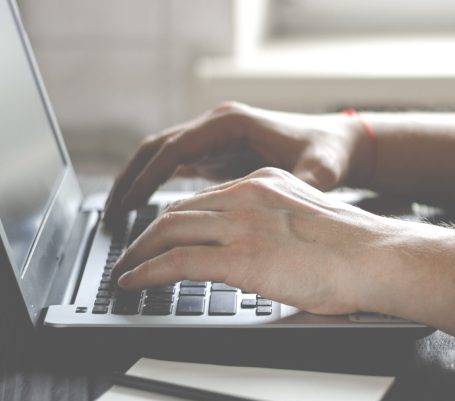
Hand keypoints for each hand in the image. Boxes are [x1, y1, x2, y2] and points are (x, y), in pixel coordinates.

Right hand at [103, 102, 370, 223]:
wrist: (339, 144)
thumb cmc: (329, 154)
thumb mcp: (319, 171)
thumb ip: (303, 184)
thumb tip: (295, 200)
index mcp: (232, 123)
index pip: (175, 147)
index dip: (148, 177)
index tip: (128, 205)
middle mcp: (218, 125)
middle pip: (157, 148)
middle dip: (131, 180)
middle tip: (110, 216)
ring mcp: (216, 137)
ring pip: (162, 156)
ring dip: (139, 183)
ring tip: (119, 218)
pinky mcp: (218, 152)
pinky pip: (177, 166)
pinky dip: (158, 187)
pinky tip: (147, 215)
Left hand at [110, 167, 398, 314]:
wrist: (378, 257)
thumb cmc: (359, 250)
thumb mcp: (312, 221)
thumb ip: (282, 226)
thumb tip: (272, 252)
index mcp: (269, 183)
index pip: (208, 196)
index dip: (180, 217)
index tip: (169, 233)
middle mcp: (249, 194)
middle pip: (180, 209)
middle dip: (151, 232)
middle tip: (136, 251)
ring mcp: (242, 223)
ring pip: (168, 230)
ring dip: (140, 252)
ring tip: (128, 269)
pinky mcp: (238, 256)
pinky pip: (174, 261)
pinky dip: (146, 272)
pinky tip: (135, 282)